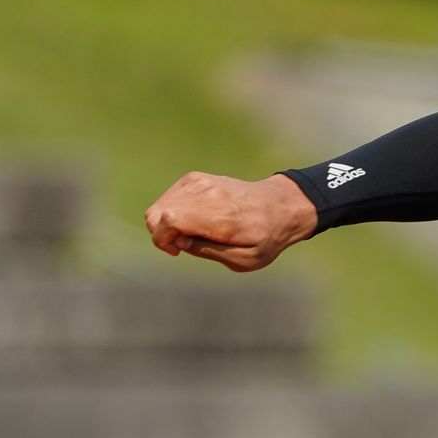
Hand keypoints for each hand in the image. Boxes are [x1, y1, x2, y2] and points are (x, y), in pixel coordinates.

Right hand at [144, 172, 316, 271]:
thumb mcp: (245, 259)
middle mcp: (206, 193)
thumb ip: (207, 251)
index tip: (178, 251)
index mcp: (220, 216)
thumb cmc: (265, 237)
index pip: (168, 219)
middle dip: (162, 234)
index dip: (163, 239)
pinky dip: (173, 212)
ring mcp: (199, 182)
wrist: (281, 206)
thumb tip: (179, 241)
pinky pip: (169, 198)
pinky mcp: (196, 178)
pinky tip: (194, 222)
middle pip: (156, 213)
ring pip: (160, 206)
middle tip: (187, 245)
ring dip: (168, 224)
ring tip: (193, 234)